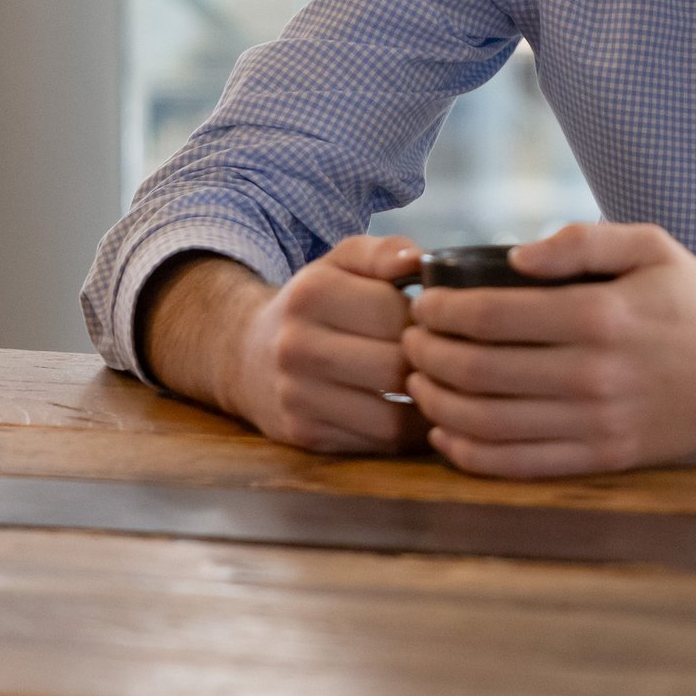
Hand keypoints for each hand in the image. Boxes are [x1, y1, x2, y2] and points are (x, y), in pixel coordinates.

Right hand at [146, 238, 428, 453]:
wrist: (246, 355)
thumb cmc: (313, 305)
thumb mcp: (340, 263)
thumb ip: (383, 252)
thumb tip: (419, 260)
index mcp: (313, 293)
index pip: (397, 313)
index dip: (432, 321)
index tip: (441, 324)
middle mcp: (297, 346)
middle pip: (395, 366)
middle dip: (432, 366)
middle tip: (448, 360)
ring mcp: (297, 396)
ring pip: (390, 416)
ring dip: (425, 406)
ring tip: (439, 388)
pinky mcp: (305, 434)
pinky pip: (376, 443)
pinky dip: (406, 432)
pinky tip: (415, 413)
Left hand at [401, 222, 695, 476]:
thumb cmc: (691, 301)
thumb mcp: (649, 245)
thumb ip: (581, 241)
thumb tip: (514, 257)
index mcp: (600, 315)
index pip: (493, 315)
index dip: (443, 311)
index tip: (423, 303)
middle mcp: (594, 374)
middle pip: (479, 370)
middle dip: (428, 354)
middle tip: (409, 341)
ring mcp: (596, 423)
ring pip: (488, 422)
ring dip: (438, 403)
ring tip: (420, 382)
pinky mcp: (600, 458)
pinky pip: (518, 465)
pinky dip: (470, 453)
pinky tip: (446, 433)